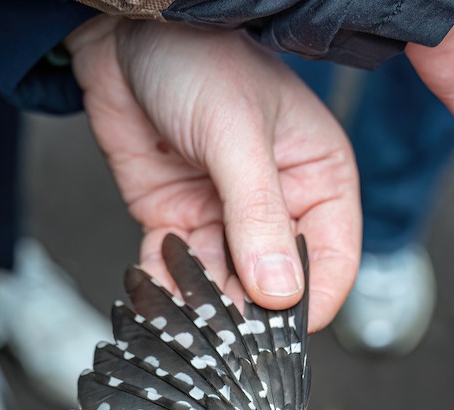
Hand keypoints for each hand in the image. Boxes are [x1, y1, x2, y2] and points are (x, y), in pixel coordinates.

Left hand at [67, 18, 359, 331]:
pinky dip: (167, 290)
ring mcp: (226, 219)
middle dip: (248, 310)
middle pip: (276, 285)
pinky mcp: (179, 223)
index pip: (331, 262)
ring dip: (203, 306)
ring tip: (184, 315)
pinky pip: (179, 274)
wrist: (122, 35)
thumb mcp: (236, 134)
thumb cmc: (199, 59)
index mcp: (318, 180)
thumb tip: (281, 292)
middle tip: (221, 331)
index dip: (309, 302)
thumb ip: (258, 214)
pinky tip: (157, 293)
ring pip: (225, 287)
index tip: (278, 331)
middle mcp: (278, 208)